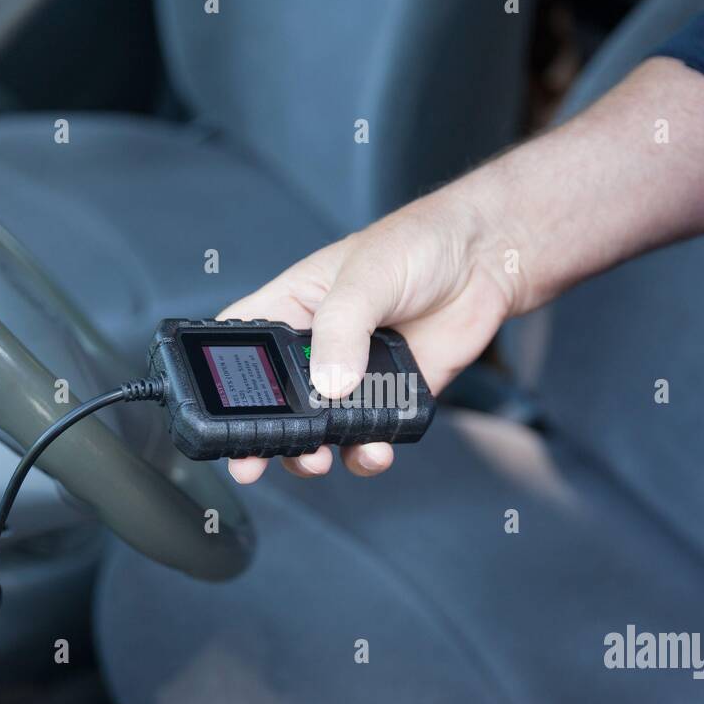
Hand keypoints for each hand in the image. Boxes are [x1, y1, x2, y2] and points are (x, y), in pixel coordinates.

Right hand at [217, 190, 514, 482]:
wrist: (487, 261)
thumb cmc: (420, 243)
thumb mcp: (366, 276)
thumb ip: (341, 330)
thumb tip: (327, 384)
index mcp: (294, 308)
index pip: (241, 346)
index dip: (223, 379)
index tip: (216, 415)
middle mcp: (317, 347)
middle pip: (274, 401)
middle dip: (264, 435)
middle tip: (255, 461)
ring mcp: (354, 375)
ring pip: (320, 429)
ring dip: (315, 452)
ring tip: (319, 459)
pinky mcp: (391, 396)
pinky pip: (370, 436)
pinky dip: (368, 452)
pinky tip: (375, 449)